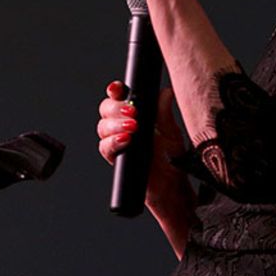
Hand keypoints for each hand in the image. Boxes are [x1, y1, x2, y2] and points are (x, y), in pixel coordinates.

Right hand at [99, 82, 195, 256]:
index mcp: (135, 115)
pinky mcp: (116, 159)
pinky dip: (113, 142)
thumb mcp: (172, 133)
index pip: (119, 97)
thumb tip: (164, 92)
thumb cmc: (172, 160)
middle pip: (106, 109)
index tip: (119, 88)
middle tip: (132, 112)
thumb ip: (164, 113)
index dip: (115, 90)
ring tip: (133, 128)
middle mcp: (122, 127)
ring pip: (102, 127)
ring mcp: (117, 143)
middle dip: (115, 108)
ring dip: (115, 125)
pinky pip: (105, 148)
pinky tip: (126, 141)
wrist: (172, 188)